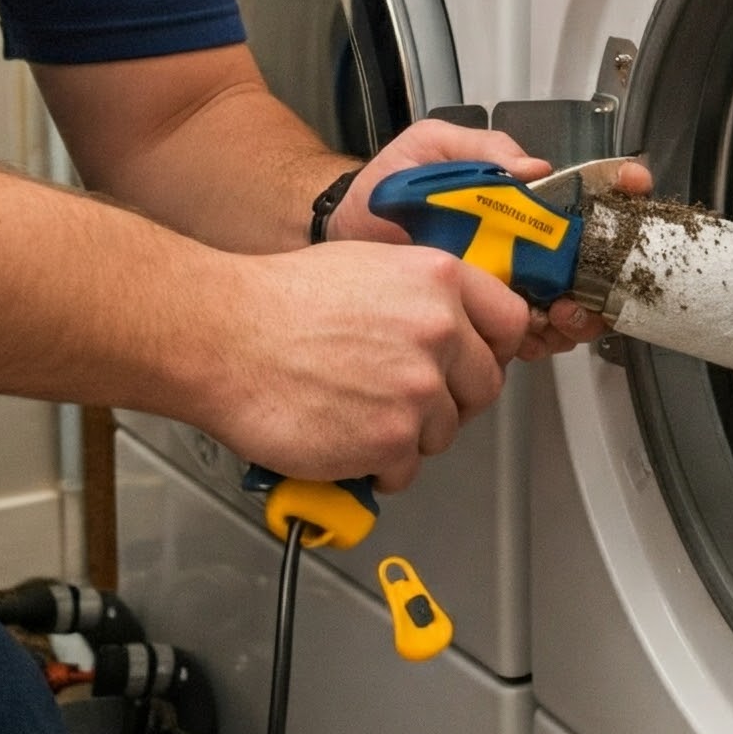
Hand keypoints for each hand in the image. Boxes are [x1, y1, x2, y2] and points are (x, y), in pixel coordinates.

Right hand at [200, 240, 531, 492]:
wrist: (224, 337)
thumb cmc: (279, 302)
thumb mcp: (370, 264)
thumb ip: (424, 294)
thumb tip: (455, 325)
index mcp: (439, 280)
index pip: (508, 322)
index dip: (489, 349)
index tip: (472, 362)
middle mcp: (440, 332)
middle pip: (484, 387)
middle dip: (450, 399)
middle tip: (406, 399)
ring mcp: (419, 389)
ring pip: (444, 432)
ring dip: (408, 433)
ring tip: (358, 414)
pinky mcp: (391, 439)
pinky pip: (407, 469)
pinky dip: (378, 465)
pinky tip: (344, 438)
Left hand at [327, 122, 651, 362]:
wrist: (340, 234)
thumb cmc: (383, 189)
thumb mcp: (431, 148)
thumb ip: (483, 150)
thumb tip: (535, 167)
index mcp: (517, 198)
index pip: (581, 192)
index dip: (616, 189)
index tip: (632, 187)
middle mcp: (522, 242)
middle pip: (588, 260)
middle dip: (604, 271)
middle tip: (590, 279)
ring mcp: (510, 283)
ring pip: (569, 302)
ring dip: (577, 310)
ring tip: (557, 310)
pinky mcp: (487, 319)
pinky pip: (531, 334)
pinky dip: (542, 337)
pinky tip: (532, 331)